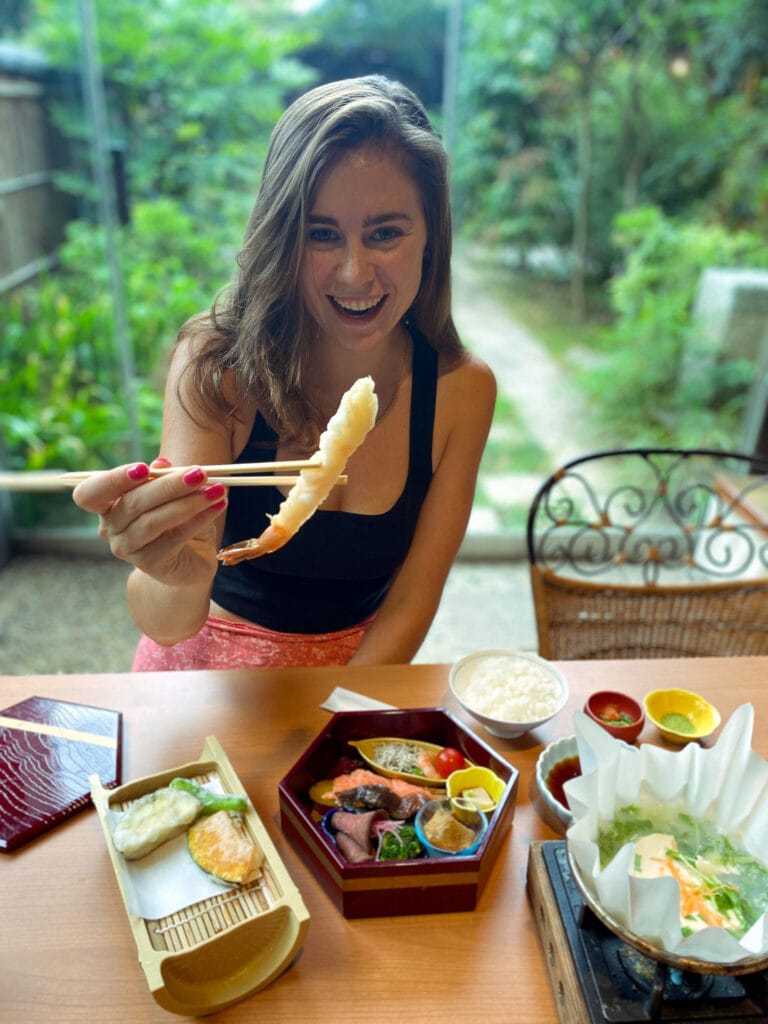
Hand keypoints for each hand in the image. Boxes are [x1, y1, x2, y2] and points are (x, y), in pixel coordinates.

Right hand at [72, 460, 227, 588]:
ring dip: (188, 502)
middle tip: (200, 473)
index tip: (143, 468)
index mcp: (106, 505)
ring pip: (154, 522)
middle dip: (168, 485)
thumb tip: (162, 464)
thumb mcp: (171, 495)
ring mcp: (127, 549)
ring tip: (216, 489)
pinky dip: (199, 519)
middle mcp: (110, 528)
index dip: (113, 480)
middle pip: (132, 503)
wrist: (189, 560)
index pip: (90, 493)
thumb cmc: (176, 521)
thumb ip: (163, 479)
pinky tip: (218, 506)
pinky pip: (175, 537)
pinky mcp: (150, 564)